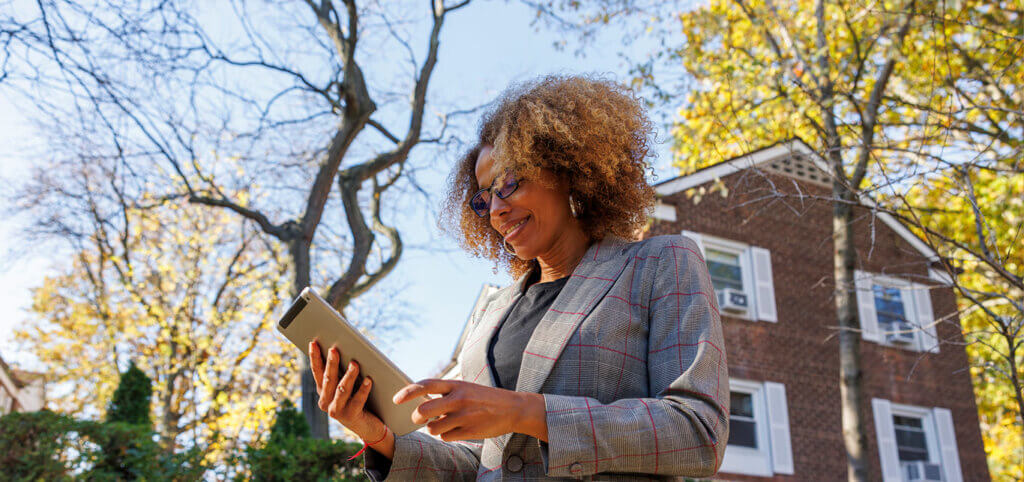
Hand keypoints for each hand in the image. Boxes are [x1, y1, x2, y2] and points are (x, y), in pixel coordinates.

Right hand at [308, 340, 389, 443]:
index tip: (314, 343)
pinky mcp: (351, 416)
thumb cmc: (357, 400)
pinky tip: (369, 380)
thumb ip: (342, 372)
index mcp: (322, 392)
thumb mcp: (346, 387)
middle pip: (328, 379)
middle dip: (331, 363)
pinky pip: (358, 401)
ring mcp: (336, 411)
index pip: (317, 372)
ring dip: (349, 376)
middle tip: (334, 349)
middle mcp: (325, 402)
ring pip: (342, 389)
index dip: (314, 357)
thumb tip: (342, 350)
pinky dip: (363, 390)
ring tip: (355, 363)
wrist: (367, 427)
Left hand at [392, 379, 546, 441]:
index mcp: (456, 385)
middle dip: (417, 417)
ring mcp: (464, 416)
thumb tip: (420, 400)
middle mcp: (458, 399)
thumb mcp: (465, 388)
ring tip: (445, 423)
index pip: (426, 385)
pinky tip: (458, 429)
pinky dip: (447, 435)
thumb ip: (444, 392)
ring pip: (433, 428)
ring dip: (434, 428)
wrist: (512, 408)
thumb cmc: (484, 398)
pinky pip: (446, 437)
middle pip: (424, 411)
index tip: (396, 399)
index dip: (408, 392)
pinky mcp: (469, 431)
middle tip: (418, 418)